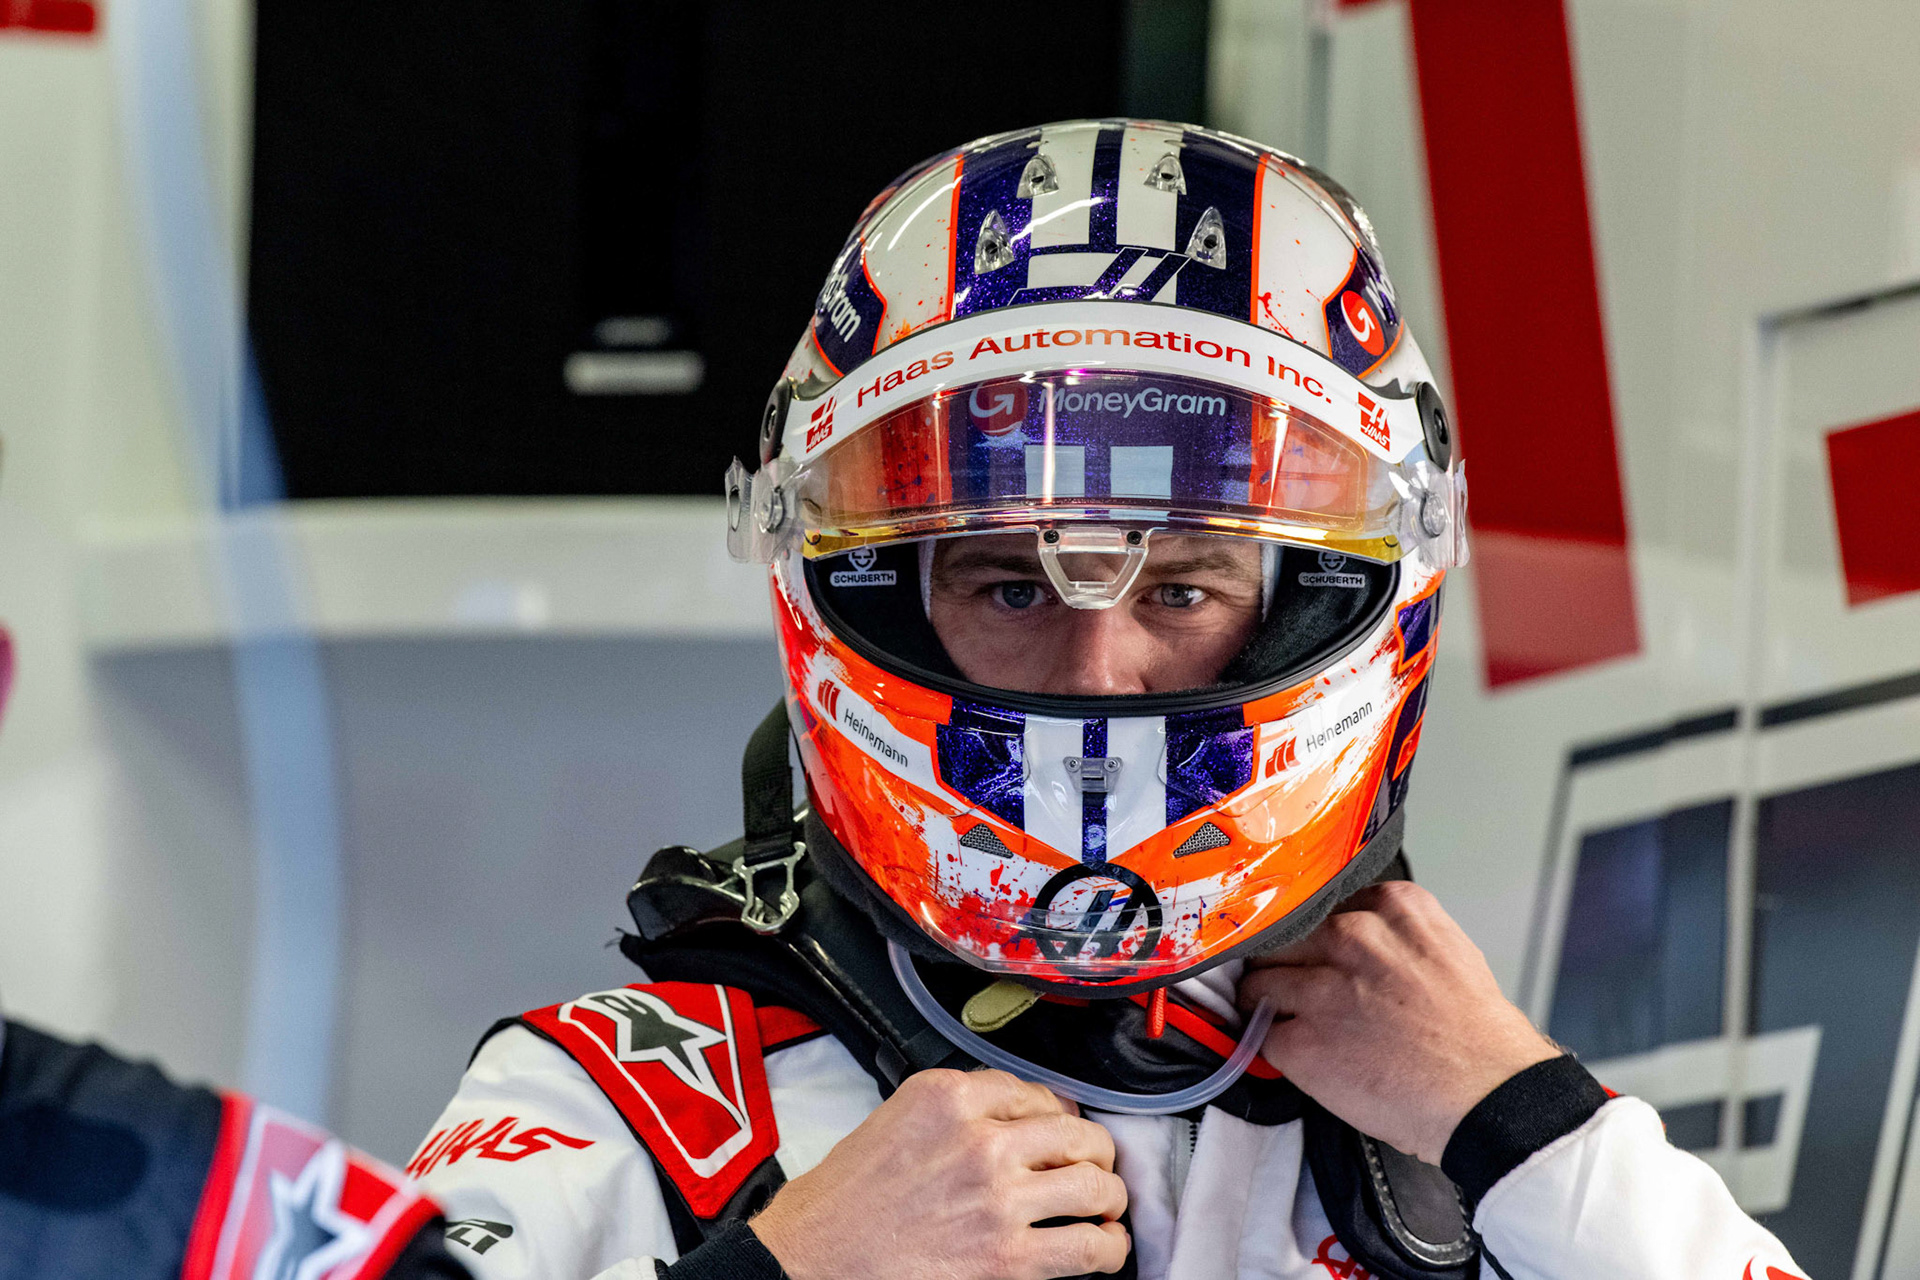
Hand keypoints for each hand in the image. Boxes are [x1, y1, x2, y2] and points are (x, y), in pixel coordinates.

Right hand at [748, 1068, 1129, 1279]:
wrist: (810, 1260)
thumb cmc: (840, 1201)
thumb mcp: (894, 1121)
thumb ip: (958, 1112)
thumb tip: (1025, 1118)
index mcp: (948, 1097)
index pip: (1034, 1092)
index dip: (1057, 1114)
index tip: (1060, 1130)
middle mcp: (980, 1140)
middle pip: (1076, 1132)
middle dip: (1095, 1151)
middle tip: (1096, 1165)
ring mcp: (998, 1197)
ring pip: (1094, 1185)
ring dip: (1109, 1196)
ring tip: (1106, 1205)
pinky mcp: (1008, 1256)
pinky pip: (1088, 1245)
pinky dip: (1110, 1248)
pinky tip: (1106, 1247)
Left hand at [1237, 880, 1559, 1165]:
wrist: (1489, 1099)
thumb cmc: (1476, 1038)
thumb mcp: (1448, 951)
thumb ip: (1396, 933)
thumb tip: (1353, 940)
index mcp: (1391, 907)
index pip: (1320, 903)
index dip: (1314, 935)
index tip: (1316, 955)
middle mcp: (1351, 937)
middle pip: (1281, 936)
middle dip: (1283, 962)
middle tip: (1295, 989)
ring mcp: (1321, 989)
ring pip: (1259, 981)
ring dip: (1266, 1003)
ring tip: (1291, 1024)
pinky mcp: (1300, 1042)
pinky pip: (1262, 1035)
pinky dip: (1275, 1049)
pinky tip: (1304, 1059)